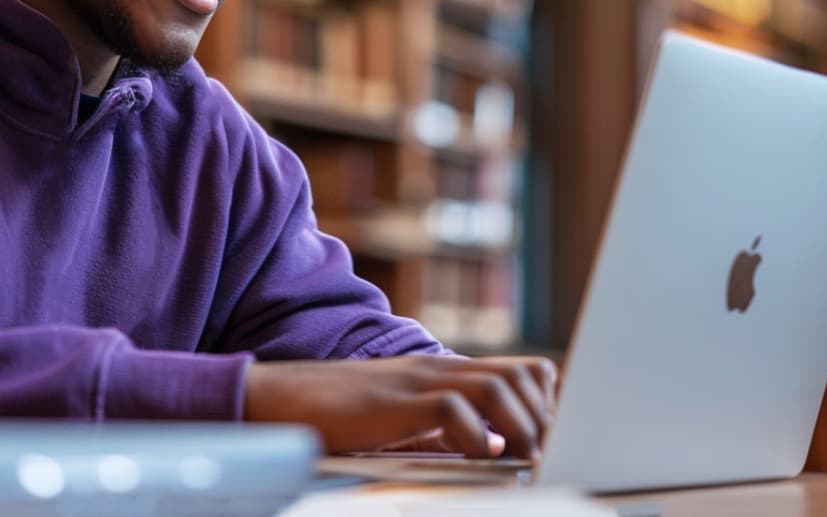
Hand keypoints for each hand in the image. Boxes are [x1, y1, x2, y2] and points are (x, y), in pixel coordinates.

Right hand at [243, 355, 557, 458]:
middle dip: (543, 418)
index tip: (549, 439)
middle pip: (519, 375)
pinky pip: (452, 408)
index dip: (544, 403)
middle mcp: (435, 370)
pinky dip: (477, 435)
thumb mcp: (402, 419)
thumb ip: (443, 427)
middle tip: (544, 454)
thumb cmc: (337, 415)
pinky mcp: (393, 403)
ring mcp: (415, 382)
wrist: (277, 398)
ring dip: (520, 425)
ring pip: (496, 387)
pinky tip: (480, 455)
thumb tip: (493, 450)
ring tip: (524, 457)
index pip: (519, 369)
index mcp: (442, 373)